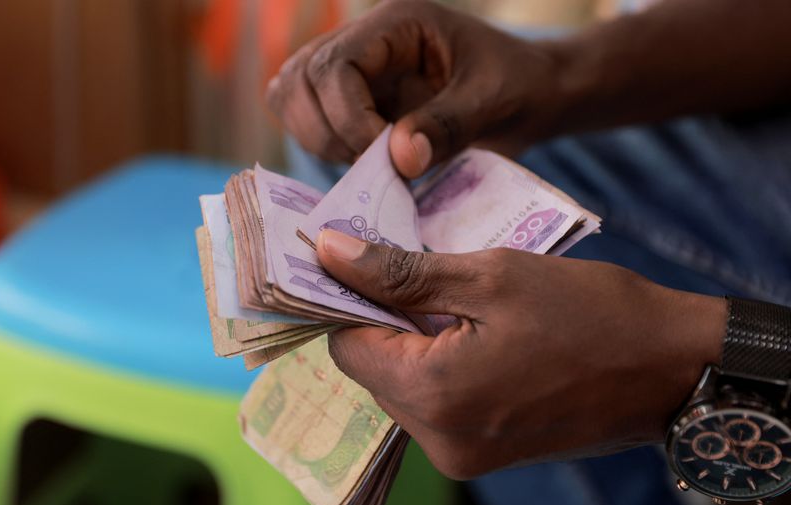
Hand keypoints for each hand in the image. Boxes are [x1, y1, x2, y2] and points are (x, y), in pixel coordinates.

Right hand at [267, 0, 562, 177]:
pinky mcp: (352, 98)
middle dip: (327, 132)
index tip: (383, 156)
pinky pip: (307, 118)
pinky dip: (323, 145)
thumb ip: (446, 126)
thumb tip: (398, 159)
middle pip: (299, 79)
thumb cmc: (519, 85)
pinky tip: (364, 161)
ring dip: (320, 140)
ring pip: (291, 97)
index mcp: (397, 24)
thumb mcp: (492, 102)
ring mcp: (354, 68)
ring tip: (370, 162)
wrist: (529, 93)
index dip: (348, 118)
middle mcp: (364, 39)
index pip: (335, 65)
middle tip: (374, 162)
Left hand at [315, 229, 726, 478]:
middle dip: (381, 317)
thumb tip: (330, 252)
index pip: (346, 344)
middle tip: (409, 268)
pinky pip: (434, 404)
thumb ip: (400, 271)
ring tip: (449, 298)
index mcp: (435, 395)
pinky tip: (469, 331)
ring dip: (411, 341)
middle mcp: (438, 440)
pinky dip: (437, 365)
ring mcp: (461, 455)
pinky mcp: (482, 454)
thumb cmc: (589, 311)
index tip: (357, 256)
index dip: (346, 296)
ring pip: (401, 386)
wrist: (670, 367)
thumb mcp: (490, 276)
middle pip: (371, 368)